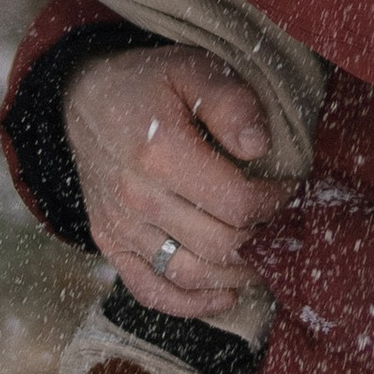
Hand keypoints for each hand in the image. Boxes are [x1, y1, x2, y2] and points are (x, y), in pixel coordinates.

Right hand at [65, 41, 280, 317]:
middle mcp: (137, 198)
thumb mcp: (192, 69)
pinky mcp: (109, 243)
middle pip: (219, 245)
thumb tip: (259, 147)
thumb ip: (231, 103)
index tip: (289, 190)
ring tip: (262, 257)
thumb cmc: (147, 83)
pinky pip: (150, 291)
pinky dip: (190, 304)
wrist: (83, 98)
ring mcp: (120, 226)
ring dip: (236, 275)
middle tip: (281, 225)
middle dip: (261, 240)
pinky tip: (224, 296)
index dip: (274, 203)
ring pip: (191, 274)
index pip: (236, 203)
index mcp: (161, 154)